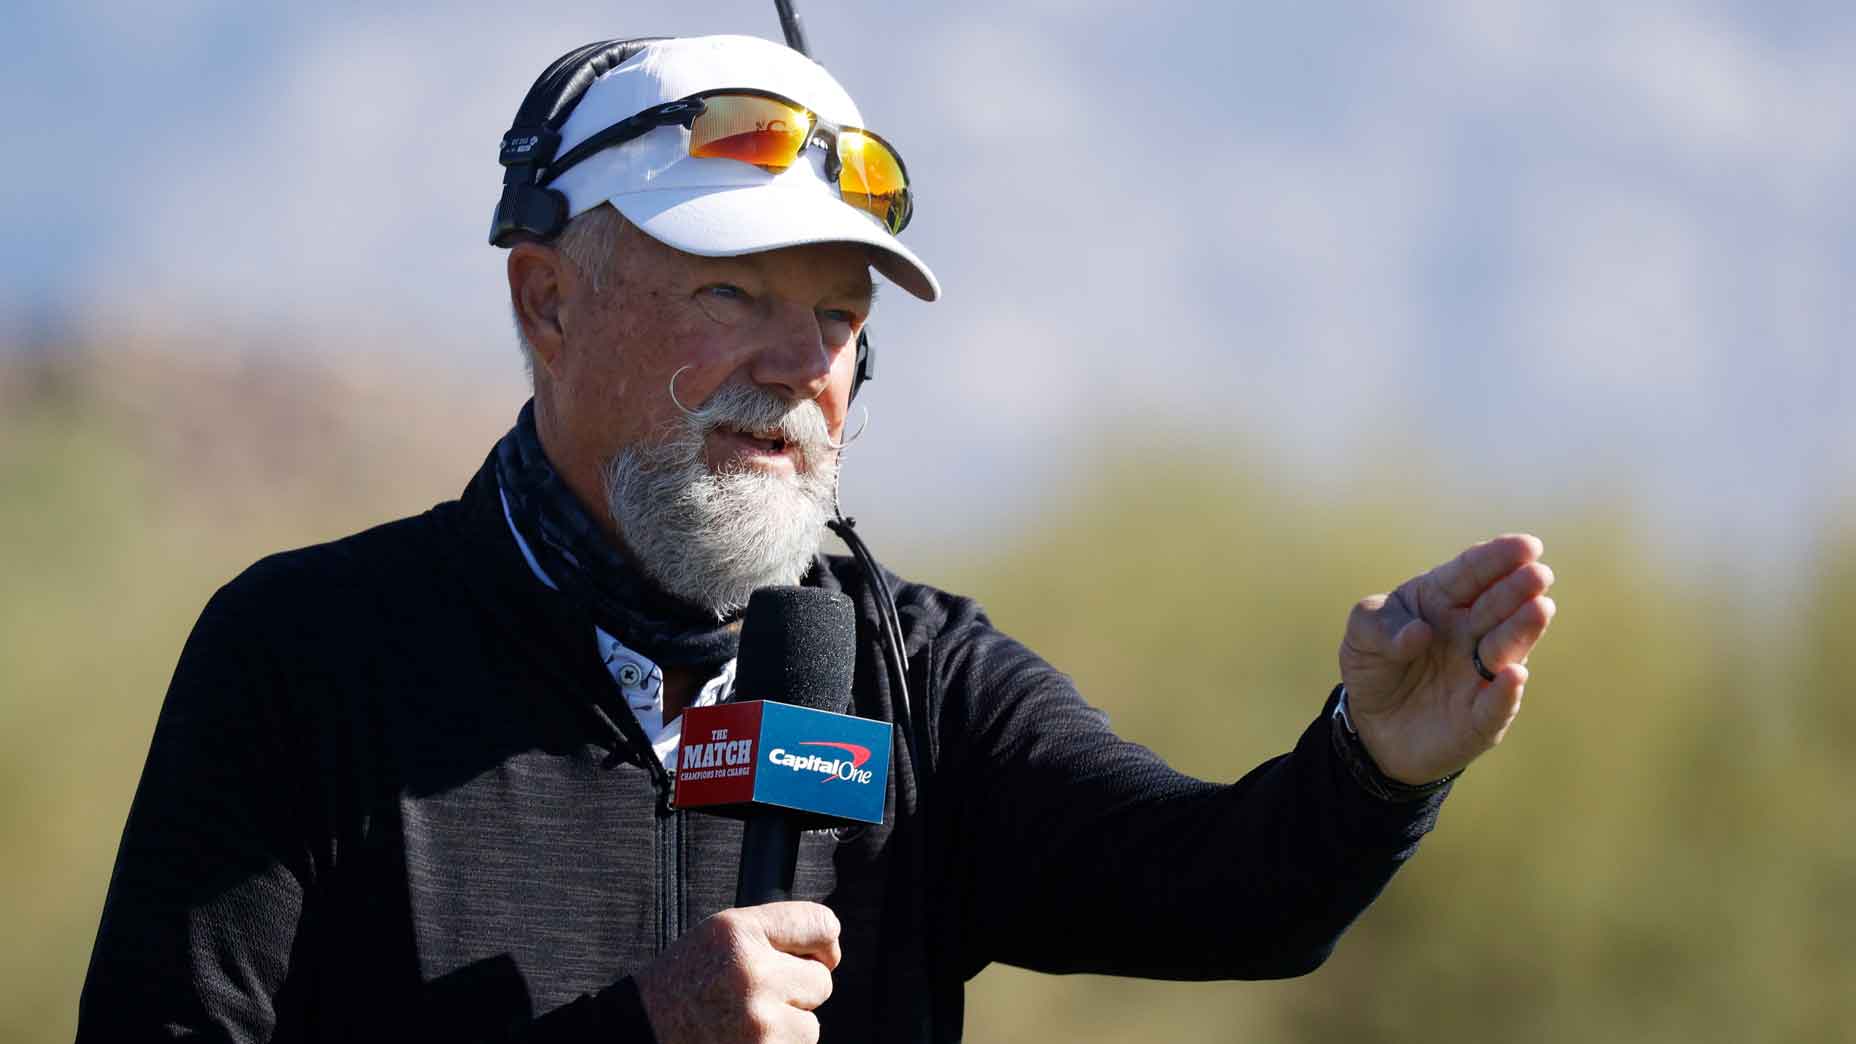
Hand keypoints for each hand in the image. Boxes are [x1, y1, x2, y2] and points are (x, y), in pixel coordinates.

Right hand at [634, 901, 841, 1043]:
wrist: (641, 1033)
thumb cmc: (684, 984)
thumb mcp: (719, 936)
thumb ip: (774, 931)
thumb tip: (831, 949)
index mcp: (740, 933)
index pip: (821, 924)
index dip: (823, 942)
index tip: (817, 954)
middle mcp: (752, 974)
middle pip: (821, 982)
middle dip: (796, 993)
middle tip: (754, 997)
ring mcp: (758, 1023)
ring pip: (810, 1026)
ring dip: (785, 1029)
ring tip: (741, 1024)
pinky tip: (741, 1042)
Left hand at [1338, 534, 1556, 783]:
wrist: (1373, 727)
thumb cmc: (1375, 666)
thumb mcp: (1361, 636)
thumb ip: (1377, 625)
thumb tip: (1418, 633)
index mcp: (1442, 600)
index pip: (1471, 573)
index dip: (1497, 558)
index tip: (1526, 546)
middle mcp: (1471, 632)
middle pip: (1497, 606)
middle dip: (1518, 589)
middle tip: (1538, 574)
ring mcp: (1480, 673)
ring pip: (1507, 648)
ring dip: (1523, 629)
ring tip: (1539, 608)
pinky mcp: (1481, 718)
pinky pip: (1496, 704)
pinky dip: (1506, 691)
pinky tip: (1514, 675)